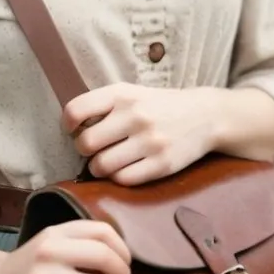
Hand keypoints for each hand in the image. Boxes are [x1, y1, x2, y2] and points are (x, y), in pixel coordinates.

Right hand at [0, 220, 131, 273]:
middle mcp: (51, 251)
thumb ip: (81, 240)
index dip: (123, 248)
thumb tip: (123, 253)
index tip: (125, 262)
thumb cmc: (32, 264)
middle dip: (123, 273)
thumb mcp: (52, 241)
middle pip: (105, 257)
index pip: (103, 231)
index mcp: (57, 232)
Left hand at [62, 83, 220, 185]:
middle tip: (93, 150)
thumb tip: (72, 128)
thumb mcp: (133, 93)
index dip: (67, 124)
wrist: (205, 116)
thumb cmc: (160, 105)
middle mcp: (135, 115)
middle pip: (85, 144)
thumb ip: (104, 105)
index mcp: (123, 94)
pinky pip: (123, 180)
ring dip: (98, 168)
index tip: (72, 130)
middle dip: (84, 151)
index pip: (76, 110)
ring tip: (108, 162)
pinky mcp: (161, 164)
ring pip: (101, 166)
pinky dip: (118, 178)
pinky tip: (125, 169)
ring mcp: (149, 141)